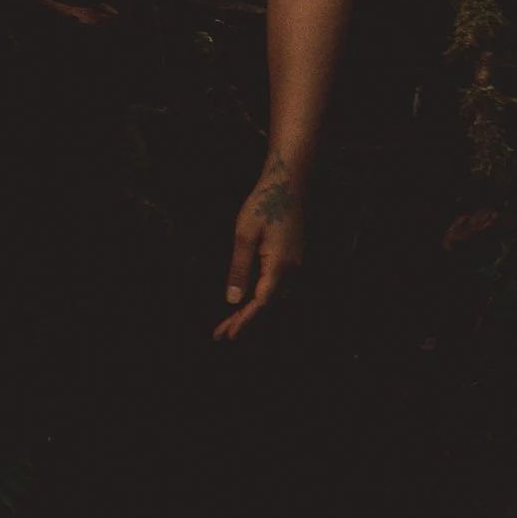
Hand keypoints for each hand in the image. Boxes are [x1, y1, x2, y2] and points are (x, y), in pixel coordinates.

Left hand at [216, 170, 303, 340]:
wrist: (288, 183)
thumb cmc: (264, 205)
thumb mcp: (244, 236)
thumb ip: (238, 269)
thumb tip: (232, 299)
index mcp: (279, 266)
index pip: (260, 302)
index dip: (244, 320)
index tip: (228, 334)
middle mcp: (292, 270)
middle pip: (268, 303)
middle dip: (245, 320)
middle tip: (221, 333)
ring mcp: (295, 264)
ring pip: (274, 296)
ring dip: (253, 310)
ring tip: (231, 322)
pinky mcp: (293, 258)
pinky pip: (277, 285)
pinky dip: (261, 296)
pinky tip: (249, 299)